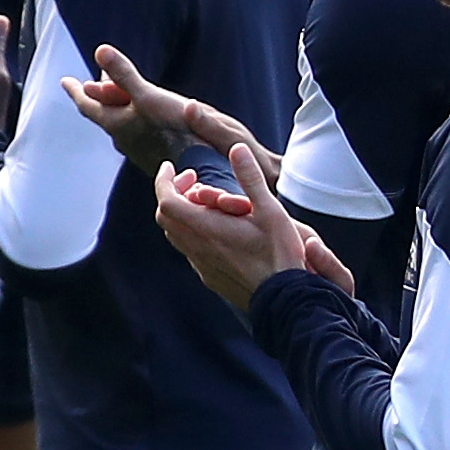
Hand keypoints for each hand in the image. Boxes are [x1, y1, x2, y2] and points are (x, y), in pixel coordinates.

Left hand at [67, 43, 259, 172]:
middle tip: (95, 81)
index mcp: (117, 124)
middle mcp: (125, 140)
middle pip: (105, 113)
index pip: (88, 105)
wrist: (208, 169)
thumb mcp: (149, 98)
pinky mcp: (156, 155)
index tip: (65, 80)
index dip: (75, 91)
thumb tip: (100, 50)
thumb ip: (124, 76)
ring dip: (119, 106)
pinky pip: (139, 130)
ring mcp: (141, 150)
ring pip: (123, 123)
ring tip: (120, 94)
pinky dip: (136, 116)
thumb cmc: (178, 133)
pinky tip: (148, 118)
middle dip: (100, 94)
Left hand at [153, 140, 347, 313]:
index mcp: (207, 228)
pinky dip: (192, 231)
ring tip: (208, 203)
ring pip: (175, 234)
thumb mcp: (271, 211)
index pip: (167, 200)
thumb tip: (237, 149)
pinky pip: (189, 250)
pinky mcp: (209, 277)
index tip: (172, 168)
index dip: (164, 180)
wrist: (285, 301)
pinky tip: (217, 228)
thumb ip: (250, 178)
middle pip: (165, 216)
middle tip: (193, 181)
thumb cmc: (280, 256)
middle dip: (174, 193)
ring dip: (183, 213)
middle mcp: (198, 248)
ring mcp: (201, 265)